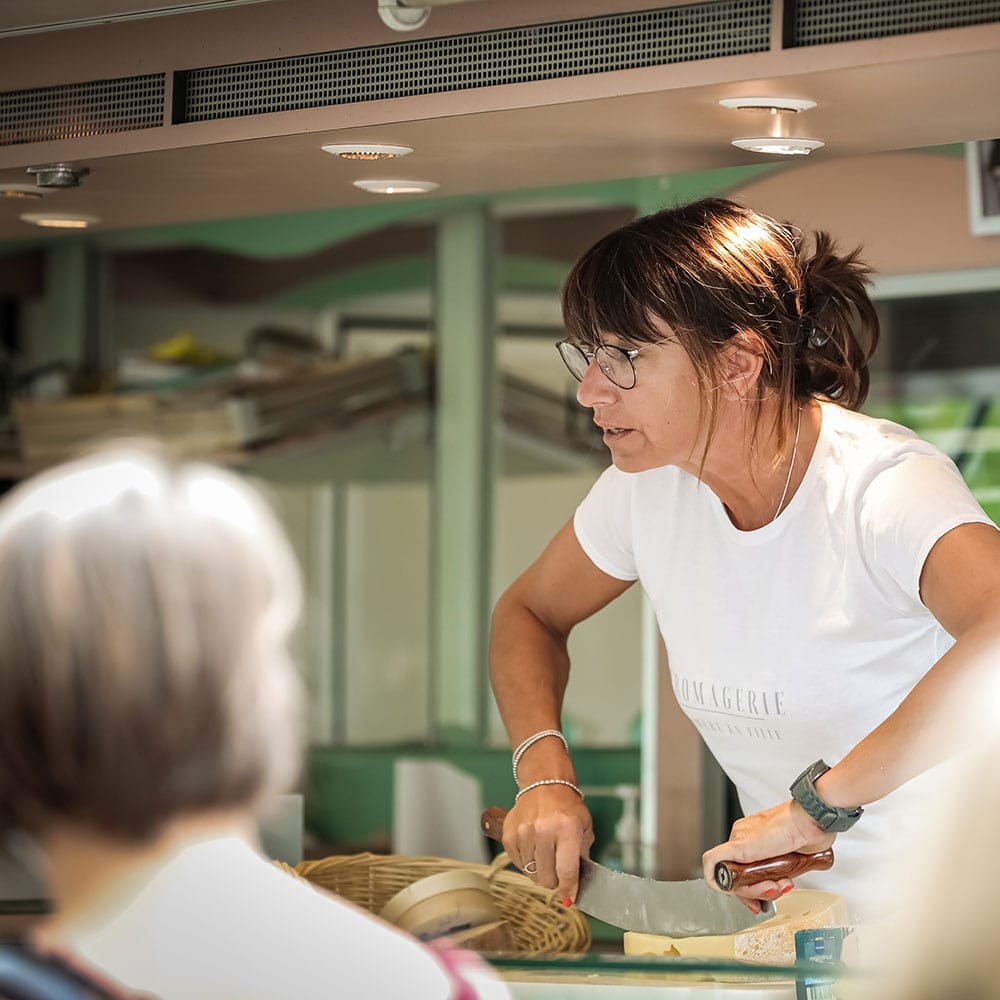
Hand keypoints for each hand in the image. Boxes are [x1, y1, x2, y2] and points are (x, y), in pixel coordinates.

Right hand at [501, 786, 593, 901]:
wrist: (544, 784)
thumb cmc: (567, 807)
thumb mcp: (584, 828)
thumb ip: (582, 857)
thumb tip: (576, 886)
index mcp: (567, 828)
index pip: (566, 871)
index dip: (568, 889)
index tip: (569, 898)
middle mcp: (543, 830)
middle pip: (547, 878)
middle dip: (555, 881)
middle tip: (559, 872)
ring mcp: (523, 832)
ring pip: (531, 874)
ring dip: (540, 872)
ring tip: (547, 857)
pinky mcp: (509, 835)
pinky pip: (518, 864)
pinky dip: (527, 864)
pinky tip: (535, 851)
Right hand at [701, 799, 834, 911]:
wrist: (813, 822)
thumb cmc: (782, 826)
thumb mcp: (743, 845)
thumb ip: (722, 856)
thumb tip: (710, 868)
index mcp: (738, 841)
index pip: (724, 870)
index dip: (730, 886)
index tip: (740, 893)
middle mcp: (750, 848)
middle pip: (744, 880)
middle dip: (756, 890)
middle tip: (770, 889)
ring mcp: (768, 855)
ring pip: (761, 882)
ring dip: (772, 889)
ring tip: (784, 884)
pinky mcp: (786, 860)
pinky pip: (777, 880)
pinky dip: (782, 885)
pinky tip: (788, 881)